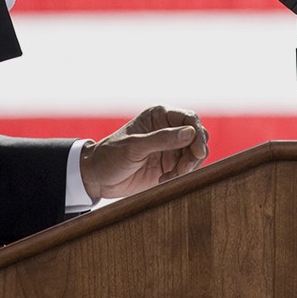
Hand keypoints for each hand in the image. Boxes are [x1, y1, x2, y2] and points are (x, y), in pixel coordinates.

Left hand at [79, 106, 209, 199]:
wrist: (97, 178)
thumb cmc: (110, 155)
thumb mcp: (134, 146)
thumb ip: (162, 139)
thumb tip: (190, 133)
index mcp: (159, 116)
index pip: (190, 119)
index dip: (198, 134)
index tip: (198, 152)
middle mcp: (168, 129)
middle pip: (197, 137)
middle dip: (194, 154)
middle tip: (182, 169)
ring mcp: (170, 148)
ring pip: (195, 155)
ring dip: (187, 167)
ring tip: (169, 177)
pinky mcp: (169, 166)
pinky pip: (186, 169)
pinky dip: (181, 176)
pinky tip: (164, 180)